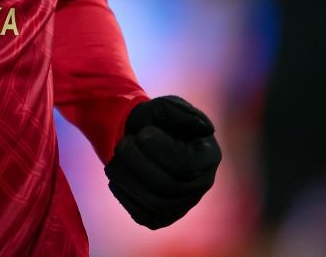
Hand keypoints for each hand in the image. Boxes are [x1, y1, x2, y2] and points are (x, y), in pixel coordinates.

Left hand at [105, 95, 220, 228]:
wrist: (138, 137)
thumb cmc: (155, 121)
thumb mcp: (165, 107)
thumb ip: (181, 113)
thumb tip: (205, 127)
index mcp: (208, 156)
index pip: (185, 164)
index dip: (158, 148)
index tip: (143, 132)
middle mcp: (201, 184)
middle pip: (165, 185)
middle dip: (135, 160)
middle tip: (124, 141)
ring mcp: (183, 204)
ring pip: (151, 202)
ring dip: (125, 174)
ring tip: (118, 154)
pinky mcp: (161, 218)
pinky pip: (141, 214)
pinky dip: (123, 191)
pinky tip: (120, 172)